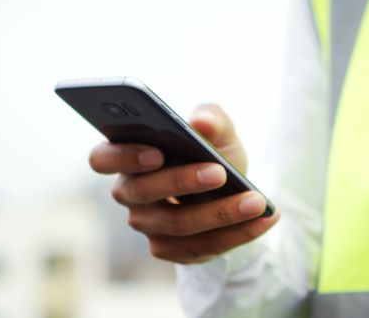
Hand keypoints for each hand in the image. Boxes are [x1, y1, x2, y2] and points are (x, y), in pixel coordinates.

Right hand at [89, 103, 279, 263]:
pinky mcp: (170, 250)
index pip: (102, 158)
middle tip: (220, 172)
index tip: (157, 152)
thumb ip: (212, 118)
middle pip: (144, 192)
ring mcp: (148, 225)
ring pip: (178, 224)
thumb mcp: (219, 132)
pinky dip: (238, 233)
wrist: (230, 189)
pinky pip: (202, 247)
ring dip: (221, 213)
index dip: (124, 156)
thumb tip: (201, 120)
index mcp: (128, 156)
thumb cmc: (213, 153)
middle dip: (183, 182)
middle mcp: (130, 194)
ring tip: (257, 201)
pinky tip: (266, 219)